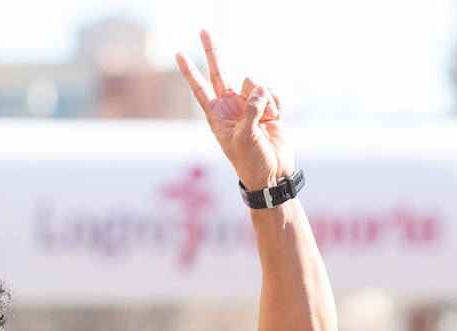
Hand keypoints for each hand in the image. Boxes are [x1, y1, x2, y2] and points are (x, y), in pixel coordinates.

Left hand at [175, 31, 292, 192]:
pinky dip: (277, 103)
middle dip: (213, 52)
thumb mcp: (244, 138)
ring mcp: (249, 105)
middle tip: (203, 31)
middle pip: (220, 72)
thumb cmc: (251, 162)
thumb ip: (249, 111)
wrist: (272, 174)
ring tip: (269, 121)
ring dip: (265, 100)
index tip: (179, 55)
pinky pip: (272, 91)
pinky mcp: (268, 106)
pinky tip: (278, 118)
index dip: (190, 72)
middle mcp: (230, 107)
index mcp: (216, 116)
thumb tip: (260, 89)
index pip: (200, 89)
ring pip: (255, 83)